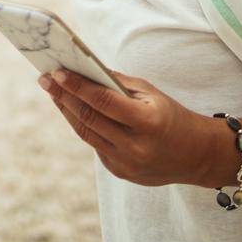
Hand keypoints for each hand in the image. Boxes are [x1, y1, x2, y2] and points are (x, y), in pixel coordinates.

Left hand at [37, 68, 216, 186]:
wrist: (197, 155)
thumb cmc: (171, 115)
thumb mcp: (151, 94)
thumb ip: (118, 84)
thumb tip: (85, 68)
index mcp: (147, 121)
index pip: (103, 101)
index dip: (77, 86)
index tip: (56, 72)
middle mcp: (135, 146)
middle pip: (89, 118)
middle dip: (63, 96)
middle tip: (45, 79)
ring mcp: (127, 163)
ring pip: (86, 133)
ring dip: (67, 111)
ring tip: (53, 93)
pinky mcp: (121, 173)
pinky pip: (96, 146)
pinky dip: (83, 126)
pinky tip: (72, 110)